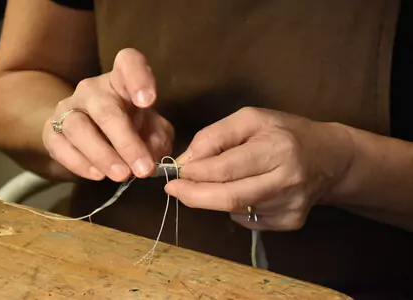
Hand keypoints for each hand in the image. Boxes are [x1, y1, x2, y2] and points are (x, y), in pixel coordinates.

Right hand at [43, 48, 173, 181]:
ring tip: (121, 175)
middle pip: (105, 109)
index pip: (128, 63)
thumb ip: (158, 139)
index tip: (148, 101)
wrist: (89, 139)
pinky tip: (97, 175)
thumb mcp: (153, 131)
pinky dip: (79, 163)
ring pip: (79, 127)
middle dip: (126, 142)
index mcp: (121, 81)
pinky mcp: (51, 132)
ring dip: (102, 154)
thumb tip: (151, 156)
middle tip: (143, 169)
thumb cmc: (131, 129)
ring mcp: (68, 109)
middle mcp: (92, 90)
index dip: (138, 78)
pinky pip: (60, 146)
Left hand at [165, 107, 354, 230]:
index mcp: (277, 149)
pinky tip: (245, 190)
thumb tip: (186, 161)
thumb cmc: (285, 132)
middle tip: (173, 190)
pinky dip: (234, 207)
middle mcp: (286, 181)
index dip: (195, 173)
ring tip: (211, 182)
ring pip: (235, 210)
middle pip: (228, 198)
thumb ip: (215, 136)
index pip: (225, 168)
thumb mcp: (251, 119)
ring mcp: (290, 206)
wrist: (329, 158)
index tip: (175, 173)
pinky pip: (248, 220)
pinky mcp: (291, 222)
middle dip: (193, 196)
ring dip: (212, 198)